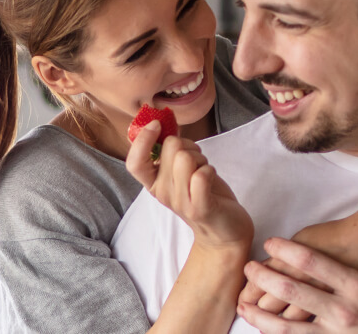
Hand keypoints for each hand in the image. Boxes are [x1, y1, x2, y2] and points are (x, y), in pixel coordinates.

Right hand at [124, 120, 252, 248]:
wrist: (223, 233)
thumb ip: (170, 154)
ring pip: (186, 157)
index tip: (156, 125)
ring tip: (205, 173)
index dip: (142, 140)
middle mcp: (162, 193)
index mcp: (153, 183)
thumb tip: (163, 124)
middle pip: (172, 147)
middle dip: (190, 146)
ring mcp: (179, 202)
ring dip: (202, 159)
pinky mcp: (199, 209)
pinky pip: (201, 176)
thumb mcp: (180, 173)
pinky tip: (211, 180)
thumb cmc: (204, 195)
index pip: (134, 163)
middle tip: (197, 163)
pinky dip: (210, 171)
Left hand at [237, 212, 357, 333]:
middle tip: (247, 269)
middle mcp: (345, 312)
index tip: (270, 243)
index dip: (285, 251)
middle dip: (265, 280)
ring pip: (291, 327)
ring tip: (244, 306)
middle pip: (294, 293)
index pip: (312, 263)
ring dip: (263, 316)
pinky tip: (267, 332)